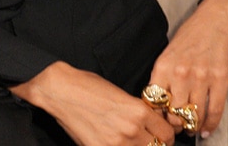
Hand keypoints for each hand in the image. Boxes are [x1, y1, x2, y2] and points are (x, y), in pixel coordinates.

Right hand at [11, 61, 176, 145]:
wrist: (61, 90)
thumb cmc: (87, 87)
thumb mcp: (121, 95)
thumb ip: (138, 112)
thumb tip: (151, 125)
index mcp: (138, 111)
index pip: (167, 134)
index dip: (166, 135)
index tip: (162, 134)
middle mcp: (131, 129)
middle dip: (156, 144)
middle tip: (149, 140)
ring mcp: (116, 143)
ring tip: (131, 140)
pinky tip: (115, 141)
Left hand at [147, 0, 227, 137]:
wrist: (215, 20)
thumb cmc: (190, 36)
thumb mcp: (167, 53)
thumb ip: (163, 77)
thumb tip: (159, 104)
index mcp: (163, 66)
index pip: (155, 102)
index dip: (156, 116)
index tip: (159, 121)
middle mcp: (181, 73)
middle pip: (174, 113)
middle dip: (175, 124)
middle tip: (177, 126)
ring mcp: (202, 78)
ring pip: (194, 116)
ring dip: (192, 127)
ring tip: (191, 128)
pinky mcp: (220, 80)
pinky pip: (214, 111)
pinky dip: (210, 125)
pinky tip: (206, 129)